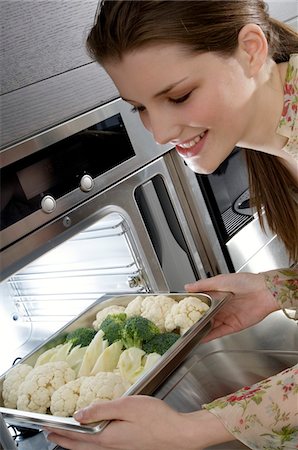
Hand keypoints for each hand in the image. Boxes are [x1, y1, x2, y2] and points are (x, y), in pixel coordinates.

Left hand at [46, 395, 232, 449]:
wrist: (178, 434)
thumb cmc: (156, 418)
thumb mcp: (127, 405)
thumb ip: (102, 409)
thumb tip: (79, 414)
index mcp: (107, 438)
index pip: (77, 437)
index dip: (60, 432)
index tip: (47, 428)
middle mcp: (111, 448)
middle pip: (80, 447)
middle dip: (63, 441)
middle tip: (50, 435)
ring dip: (75, 444)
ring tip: (66, 437)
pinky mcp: (127, 448)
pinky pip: (101, 448)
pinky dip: (89, 445)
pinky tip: (92, 439)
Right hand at [185, 272, 278, 341]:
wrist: (263, 292)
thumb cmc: (245, 282)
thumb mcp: (219, 280)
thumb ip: (202, 285)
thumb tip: (187, 286)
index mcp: (217, 295)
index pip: (200, 303)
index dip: (191, 307)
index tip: (180, 311)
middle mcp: (221, 306)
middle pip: (204, 316)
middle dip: (194, 320)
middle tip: (182, 324)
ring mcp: (226, 317)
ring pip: (210, 325)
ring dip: (200, 329)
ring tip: (188, 333)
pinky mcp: (233, 326)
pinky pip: (219, 332)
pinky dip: (209, 336)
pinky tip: (201, 338)